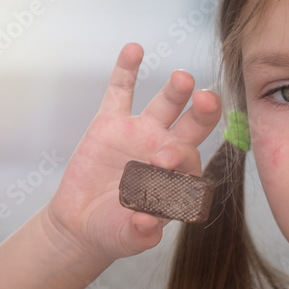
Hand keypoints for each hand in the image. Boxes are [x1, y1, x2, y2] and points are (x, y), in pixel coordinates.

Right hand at [42, 42, 221, 263]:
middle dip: (204, 112)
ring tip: (183, 78)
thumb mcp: (127, 239)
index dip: (181, 161)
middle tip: (207, 99)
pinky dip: (126, 70)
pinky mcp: (111, 123)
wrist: (82, 224)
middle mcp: (166, 150)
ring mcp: (140, 133)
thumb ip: (140, 233)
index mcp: (179, 179)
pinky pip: (120, 91)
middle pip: (194, 126)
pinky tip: (134, 49)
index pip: (190, 164)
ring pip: (166, 104)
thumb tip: (147, 222)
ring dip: (177, 89)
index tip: (163, 165)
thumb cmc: (114, 232)